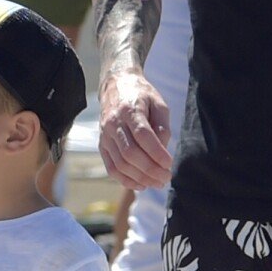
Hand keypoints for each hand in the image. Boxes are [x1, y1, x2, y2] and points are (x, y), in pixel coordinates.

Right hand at [99, 68, 170, 189]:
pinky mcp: (102, 145)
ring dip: (140, 178)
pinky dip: (126, 180)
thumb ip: (162, 126)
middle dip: (150, 170)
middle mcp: (114, 123)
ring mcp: (105, 135)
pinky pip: (111, 168)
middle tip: (166, 177)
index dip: (156, 153)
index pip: (142, 135)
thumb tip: (163, 150)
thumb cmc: (141, 95)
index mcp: (129, 110)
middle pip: (130, 153)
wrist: (116, 85)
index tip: (169, 164)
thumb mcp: (158, 103)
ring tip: (157, 182)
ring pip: (120, 164)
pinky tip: (141, 185)